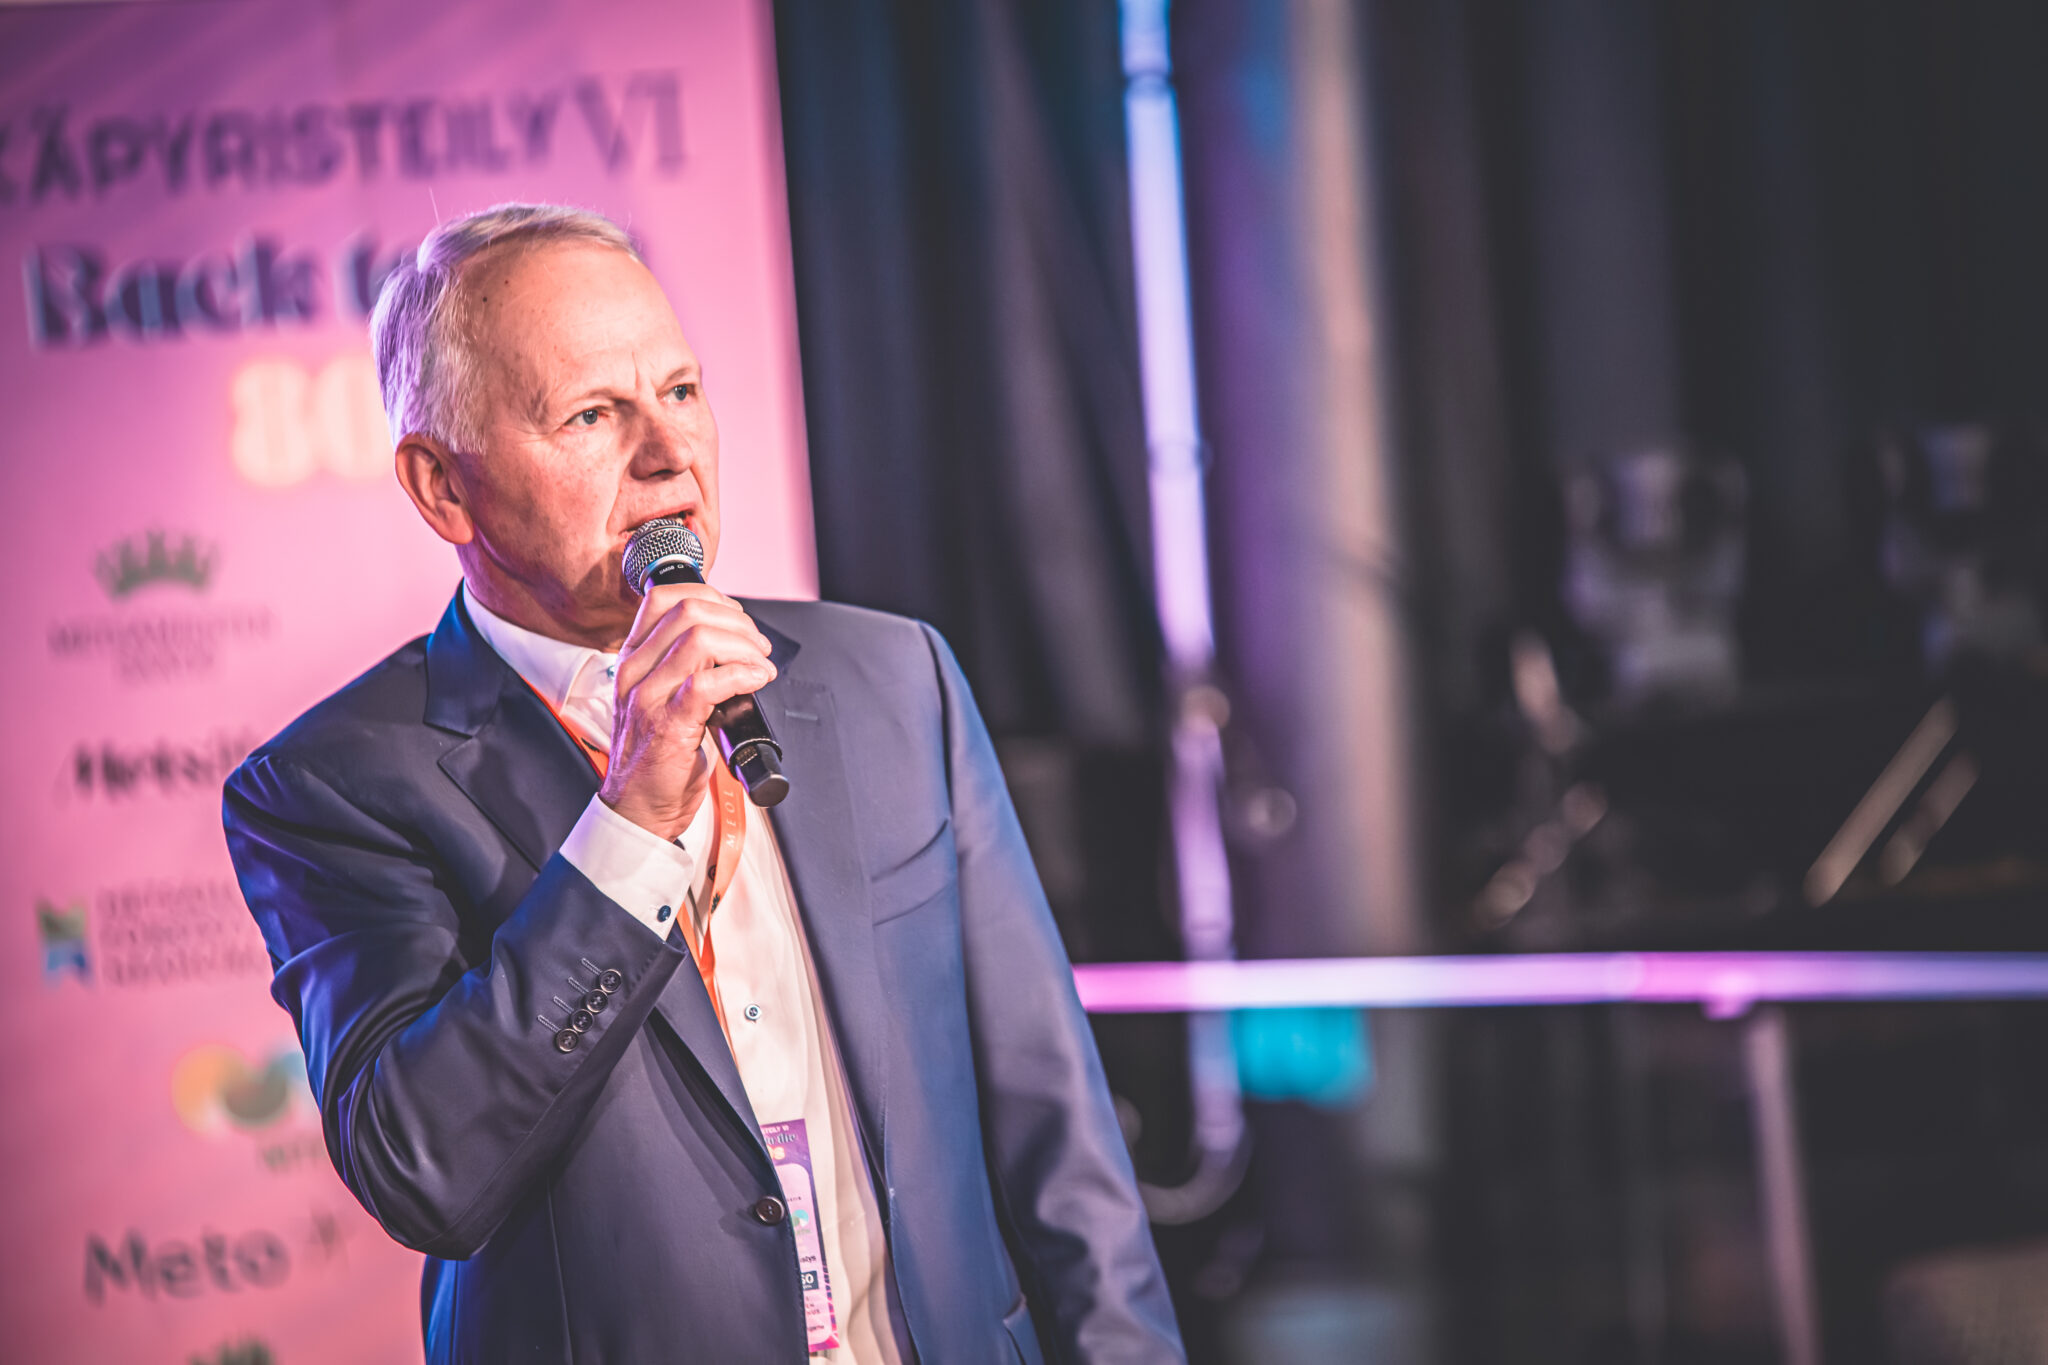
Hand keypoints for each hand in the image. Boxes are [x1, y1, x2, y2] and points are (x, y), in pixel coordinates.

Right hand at [599, 583, 775, 840]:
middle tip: (757, 646)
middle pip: (688, 611)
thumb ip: (683, 665)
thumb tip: (732, 641)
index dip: (711, 597)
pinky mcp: (668, 724)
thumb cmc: (655, 755)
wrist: (638, 807)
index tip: (736, 619)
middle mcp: (635, 671)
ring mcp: (648, 696)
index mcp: (633, 658)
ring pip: (700, 640)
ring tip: (760, 665)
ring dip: (744, 647)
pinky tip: (757, 682)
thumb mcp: (660, 696)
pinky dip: (743, 675)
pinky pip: (709, 682)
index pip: (664, 597)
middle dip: (736, 622)